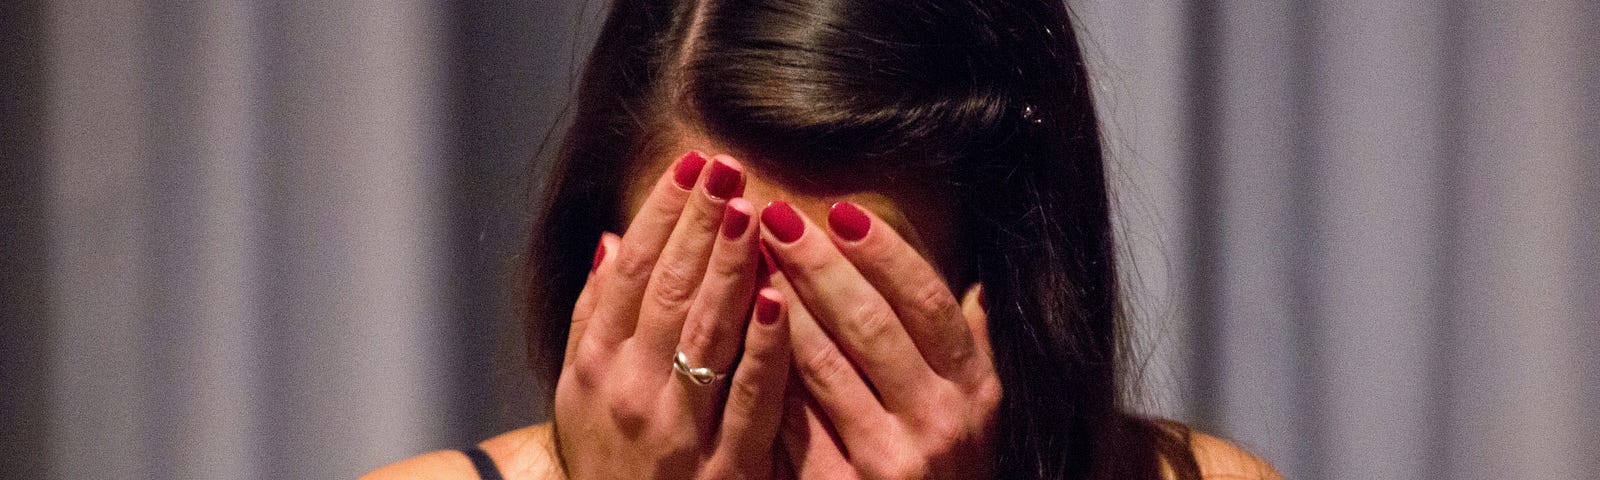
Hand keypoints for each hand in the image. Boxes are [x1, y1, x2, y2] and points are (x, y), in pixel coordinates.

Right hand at [555, 152, 790, 478]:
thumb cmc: (610, 465)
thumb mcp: (579, 394)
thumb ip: (592, 318)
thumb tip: (607, 240)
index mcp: (593, 368)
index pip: (629, 272)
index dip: (661, 214)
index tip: (692, 164)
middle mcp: (629, 394)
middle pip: (666, 291)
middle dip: (698, 224)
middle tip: (729, 167)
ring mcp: (677, 432)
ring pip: (705, 334)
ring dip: (729, 268)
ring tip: (751, 210)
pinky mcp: (724, 470)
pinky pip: (749, 398)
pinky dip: (764, 347)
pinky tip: (782, 299)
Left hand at [759, 201, 1000, 479]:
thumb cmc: (946, 471)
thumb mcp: (977, 410)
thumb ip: (971, 346)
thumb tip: (980, 283)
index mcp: (975, 389)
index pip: (929, 303)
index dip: (887, 254)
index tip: (843, 211)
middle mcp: (941, 423)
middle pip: (872, 325)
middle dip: (820, 265)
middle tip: (776, 216)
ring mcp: (892, 460)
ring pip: (825, 369)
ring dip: (781, 309)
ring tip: (747, 262)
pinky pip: (794, 423)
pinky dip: (765, 376)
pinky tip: (736, 337)